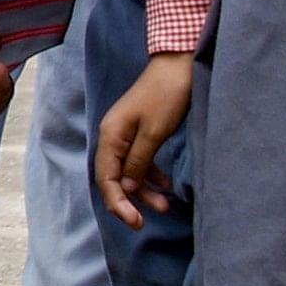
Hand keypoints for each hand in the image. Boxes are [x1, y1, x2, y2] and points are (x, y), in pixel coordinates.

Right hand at [96, 53, 196, 225]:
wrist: (179, 64)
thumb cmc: (167, 95)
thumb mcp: (154, 132)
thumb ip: (138, 161)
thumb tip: (128, 187)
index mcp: (111, 136)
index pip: (106, 178)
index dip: (118, 202)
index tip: (135, 221)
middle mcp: (114, 137)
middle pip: (114, 178)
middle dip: (130, 201)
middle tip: (145, 221)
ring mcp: (127, 135)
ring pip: (129, 172)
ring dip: (144, 190)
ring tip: (165, 205)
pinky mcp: (141, 133)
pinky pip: (141, 162)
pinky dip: (152, 176)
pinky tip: (167, 186)